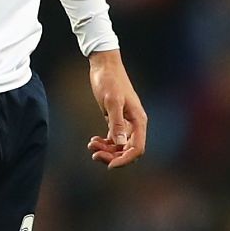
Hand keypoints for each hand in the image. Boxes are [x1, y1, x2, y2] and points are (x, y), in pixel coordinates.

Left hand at [86, 49, 146, 168]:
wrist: (104, 65)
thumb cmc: (109, 80)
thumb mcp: (111, 101)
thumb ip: (117, 123)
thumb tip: (121, 144)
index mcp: (138, 120)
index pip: (137, 148)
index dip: (125, 160)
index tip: (109, 165)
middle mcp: (135, 123)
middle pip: (128, 150)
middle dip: (112, 155)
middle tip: (94, 153)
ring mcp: (126, 122)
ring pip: (119, 145)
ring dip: (106, 149)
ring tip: (91, 145)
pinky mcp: (116, 119)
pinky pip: (113, 138)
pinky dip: (104, 142)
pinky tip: (93, 140)